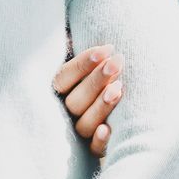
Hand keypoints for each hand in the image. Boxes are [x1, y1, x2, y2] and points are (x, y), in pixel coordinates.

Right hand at [54, 44, 123, 158]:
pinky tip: (108, 128)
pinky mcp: (93, 149)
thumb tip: (75, 30)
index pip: (63, 78)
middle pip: (74, 101)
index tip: (107, 49)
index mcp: (58, 90)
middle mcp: (64, 112)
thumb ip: (77, 44)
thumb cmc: (102, 71)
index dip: (83, 64)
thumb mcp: (87, 56)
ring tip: (119, 87)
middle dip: (96, 81)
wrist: (120, 100)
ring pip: (83, 123)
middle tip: (117, 62)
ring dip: (101, 105)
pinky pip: (92, 149)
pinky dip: (99, 140)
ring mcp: (78, 132)